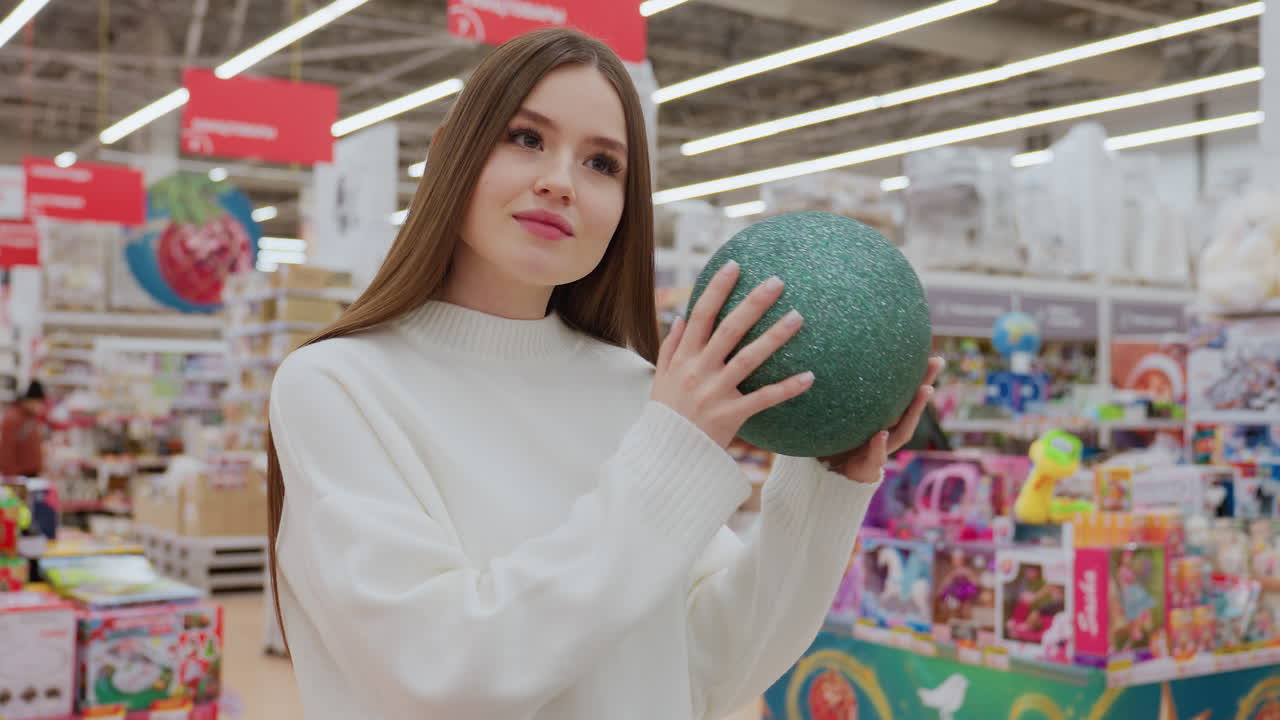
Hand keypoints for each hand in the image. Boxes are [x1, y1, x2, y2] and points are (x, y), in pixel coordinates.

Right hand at [651, 260, 812, 447]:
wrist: (665, 455)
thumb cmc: (666, 414)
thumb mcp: (662, 378)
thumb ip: (671, 347)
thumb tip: (682, 318)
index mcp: (683, 358)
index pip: (701, 315)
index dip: (716, 289)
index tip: (735, 266)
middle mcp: (698, 370)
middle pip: (728, 329)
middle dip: (752, 303)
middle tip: (776, 282)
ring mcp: (715, 393)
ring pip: (748, 358)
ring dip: (774, 336)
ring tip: (798, 317)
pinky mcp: (731, 415)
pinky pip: (763, 398)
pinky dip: (787, 388)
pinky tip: (809, 376)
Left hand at [817, 356, 945, 482]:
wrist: (826, 478)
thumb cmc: (832, 442)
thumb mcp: (835, 413)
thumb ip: (838, 393)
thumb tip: (827, 358)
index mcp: (881, 419)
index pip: (902, 395)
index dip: (917, 375)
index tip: (930, 353)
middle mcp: (886, 432)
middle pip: (910, 408)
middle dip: (924, 384)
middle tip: (937, 362)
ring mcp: (880, 450)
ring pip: (902, 431)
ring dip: (914, 411)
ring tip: (924, 389)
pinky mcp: (867, 468)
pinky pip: (875, 457)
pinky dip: (878, 446)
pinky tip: (880, 434)